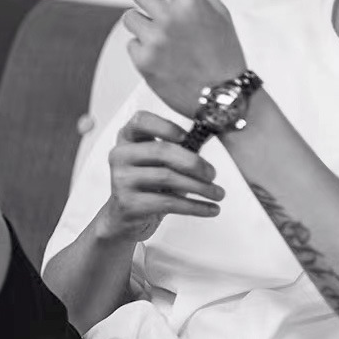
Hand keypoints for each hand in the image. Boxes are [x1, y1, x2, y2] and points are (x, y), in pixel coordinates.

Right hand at [98, 110, 225, 242]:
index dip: (166, 126)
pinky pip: (168, 203)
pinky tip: (211, 209)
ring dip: (200, 187)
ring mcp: (121, 180)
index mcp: (128, 137)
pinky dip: (195, 206)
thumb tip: (213, 134)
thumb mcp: (162, 161)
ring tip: (218, 193)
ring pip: (167, 178)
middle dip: (194, 162)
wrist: (126, 217)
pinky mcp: (128, 204)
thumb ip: (181, 147)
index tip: (186, 136)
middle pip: (161, 151)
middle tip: (213, 174)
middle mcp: (121, 155)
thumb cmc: (149, 184)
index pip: (142, 121)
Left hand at [122, 0, 246, 118]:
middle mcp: (171, 18)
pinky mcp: (144, 62)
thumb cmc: (225, 54)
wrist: (224, 98)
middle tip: (159, 15)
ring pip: (130, 18)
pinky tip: (164, 59)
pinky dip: (143, 50)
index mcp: (191, 1)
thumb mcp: (220, 13)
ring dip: (143, 25)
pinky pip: (131, 45)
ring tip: (163, 40)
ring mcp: (156, 41)